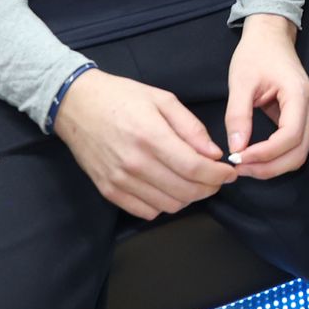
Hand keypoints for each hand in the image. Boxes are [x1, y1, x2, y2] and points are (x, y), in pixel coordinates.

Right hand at [53, 68, 234, 219]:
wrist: (78, 106)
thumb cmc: (123, 97)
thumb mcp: (163, 100)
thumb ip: (190, 128)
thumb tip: (213, 153)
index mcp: (151, 137)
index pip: (193, 168)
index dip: (217, 175)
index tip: (230, 172)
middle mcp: (135, 164)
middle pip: (183, 191)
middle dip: (209, 187)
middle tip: (218, 177)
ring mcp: (119, 181)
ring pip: (167, 205)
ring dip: (188, 197)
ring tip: (196, 181)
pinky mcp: (108, 192)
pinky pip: (144, 211)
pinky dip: (164, 204)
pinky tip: (170, 187)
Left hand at [226, 14, 308, 180]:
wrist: (270, 35)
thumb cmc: (255, 54)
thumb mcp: (240, 82)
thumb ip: (238, 116)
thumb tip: (236, 150)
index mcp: (298, 94)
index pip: (290, 137)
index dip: (265, 154)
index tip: (237, 159)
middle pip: (299, 152)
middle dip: (269, 167)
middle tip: (238, 168)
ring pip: (299, 153)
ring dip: (273, 166)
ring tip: (244, 164)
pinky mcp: (303, 116)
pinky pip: (294, 145)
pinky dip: (276, 157)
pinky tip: (254, 156)